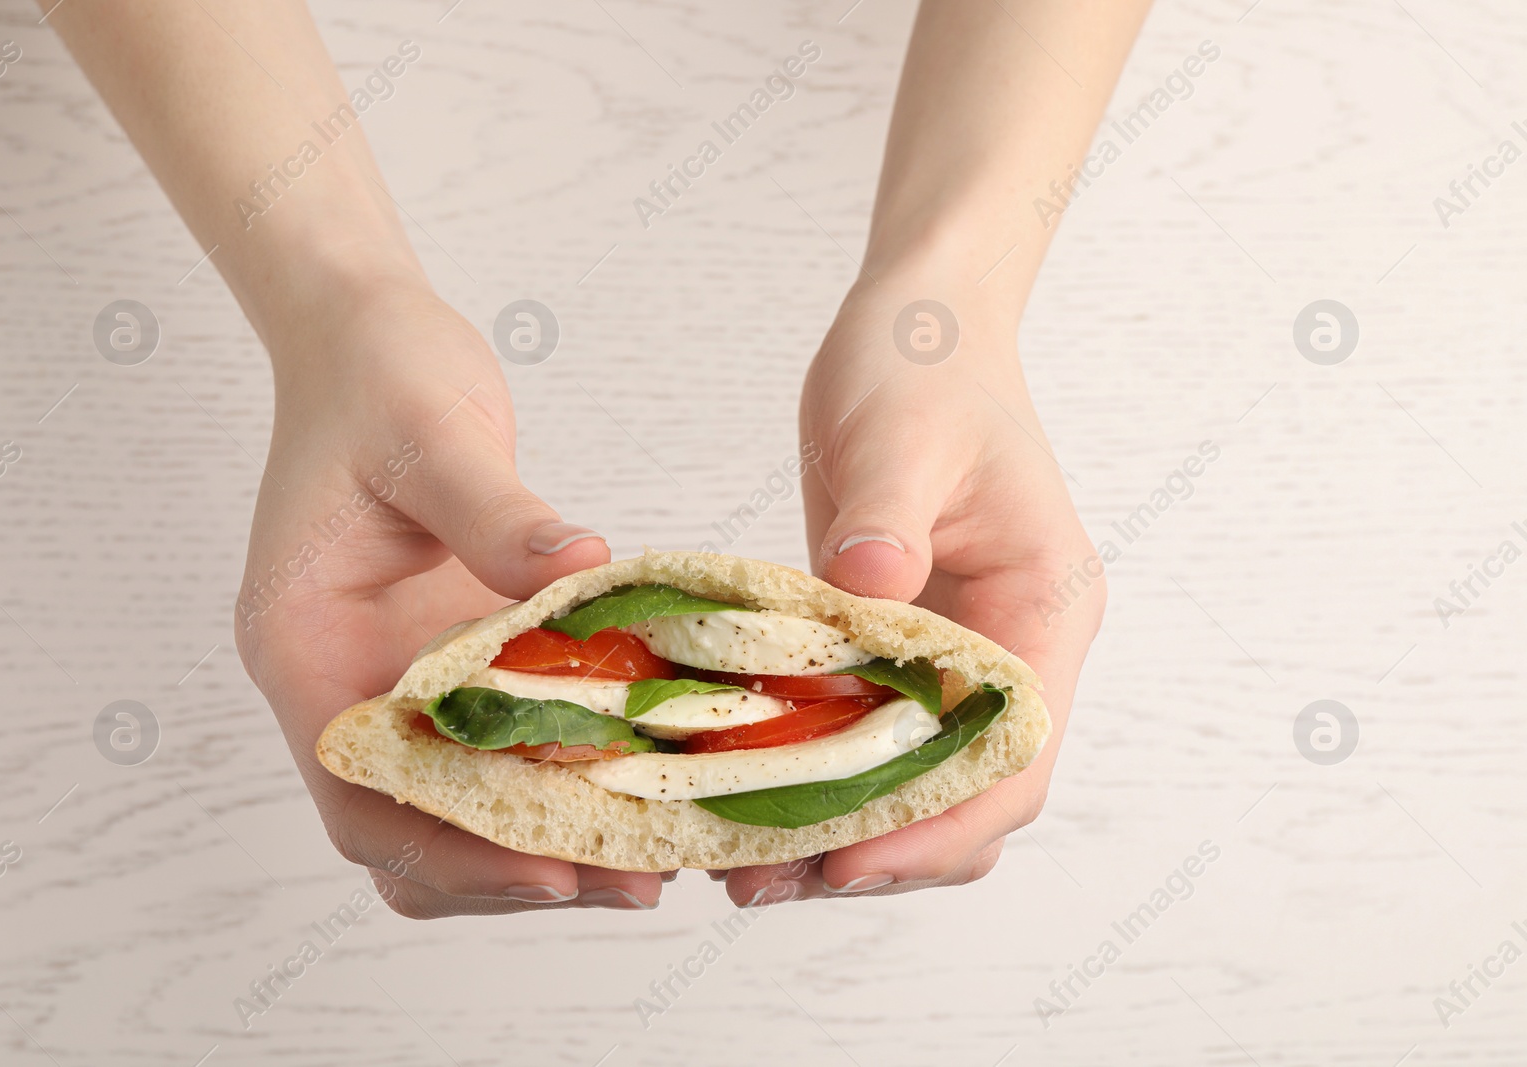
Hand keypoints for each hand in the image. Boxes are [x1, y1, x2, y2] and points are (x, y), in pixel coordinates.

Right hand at [234, 282, 671, 914]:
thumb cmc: (378, 376)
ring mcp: (397, 677)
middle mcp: (342, 681)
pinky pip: (498, 749)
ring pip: (454, 808)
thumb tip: (585, 570)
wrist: (367, 338)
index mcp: (303, 644)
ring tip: (651, 855)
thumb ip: (495, 510)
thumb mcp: (432, 431)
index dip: (450, 846)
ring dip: (541, 842)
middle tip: (634, 876)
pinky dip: (559, 779)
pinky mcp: (452, 661)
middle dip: (512, 867)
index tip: (553, 866)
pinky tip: (641, 779)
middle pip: (408, 828)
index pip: (359, 792)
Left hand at [720, 269, 1105, 904]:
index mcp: (1042, 605)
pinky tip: (750, 790)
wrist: (919, 324)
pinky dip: (823, 772)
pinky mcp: (900, 639)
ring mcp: (959, 647)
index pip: (1012, 751)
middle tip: (770, 876)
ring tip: (747, 861)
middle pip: (973, 791)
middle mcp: (1013, 643)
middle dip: (885, 846)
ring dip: (849, 825)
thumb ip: (886, 518)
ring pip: (922, 776)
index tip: (848, 857)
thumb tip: (867, 594)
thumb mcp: (898, 432)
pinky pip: (873, 731)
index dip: (939, 820)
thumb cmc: (923, 362)